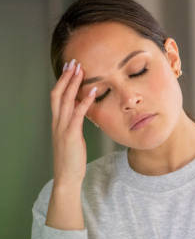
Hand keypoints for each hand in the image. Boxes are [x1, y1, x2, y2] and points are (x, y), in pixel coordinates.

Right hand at [50, 59, 96, 187]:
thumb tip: (83, 113)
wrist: (67, 176)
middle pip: (59, 94)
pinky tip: (93, 91)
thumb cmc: (72, 158)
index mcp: (58, 122)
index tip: (70, 68)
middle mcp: (58, 122)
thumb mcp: (73, 137)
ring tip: (81, 70)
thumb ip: (75, 124)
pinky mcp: (71, 134)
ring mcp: (63, 127)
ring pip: (66, 100)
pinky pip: (78, 114)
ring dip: (74, 84)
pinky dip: (85, 101)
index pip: (57, 96)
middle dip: (66, 77)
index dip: (63, 81)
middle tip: (74, 62)